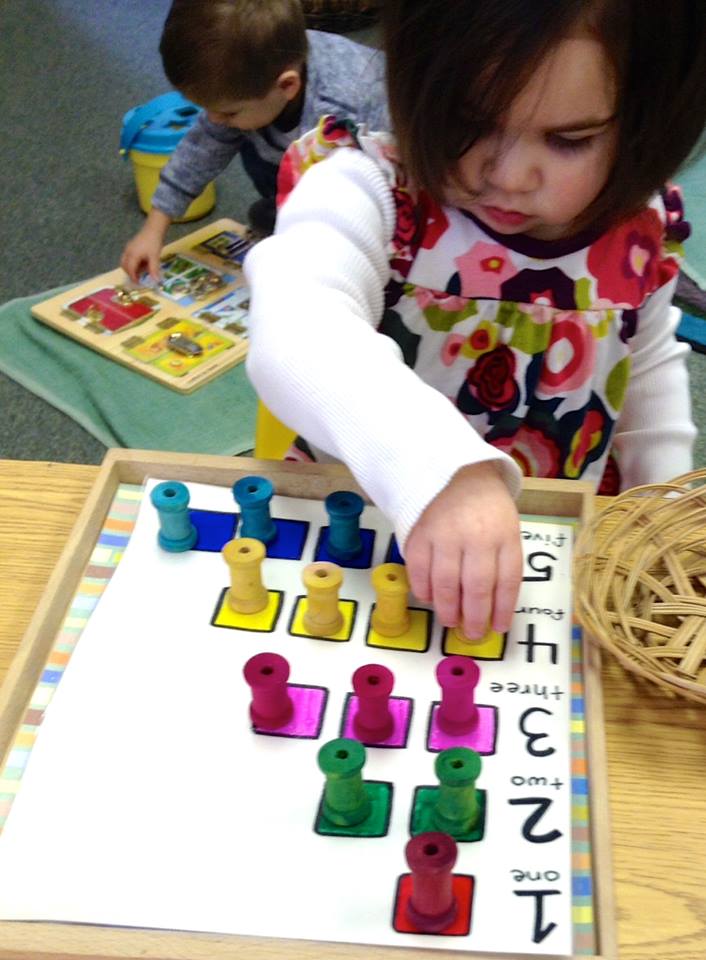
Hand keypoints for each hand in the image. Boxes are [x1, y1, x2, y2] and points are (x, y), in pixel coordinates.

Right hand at [120, 209, 170, 282]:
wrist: (154, 228)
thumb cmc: (154, 242)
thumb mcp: (154, 257)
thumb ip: (154, 269)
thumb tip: (156, 281)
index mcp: (132, 255)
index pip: (130, 269)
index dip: (133, 277)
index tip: (138, 283)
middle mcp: (128, 251)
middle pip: (124, 265)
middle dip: (130, 273)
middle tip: (138, 278)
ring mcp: (128, 248)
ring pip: (125, 261)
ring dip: (131, 268)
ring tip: (141, 270)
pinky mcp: (130, 245)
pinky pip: (128, 257)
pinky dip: (132, 262)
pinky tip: (142, 262)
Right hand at [404, 462, 521, 639]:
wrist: (455, 472)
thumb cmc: (485, 508)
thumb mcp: (506, 528)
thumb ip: (502, 562)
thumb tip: (493, 607)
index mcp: (504, 535)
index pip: (507, 580)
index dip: (502, 609)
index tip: (498, 627)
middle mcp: (476, 536)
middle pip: (477, 587)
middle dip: (474, 618)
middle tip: (471, 634)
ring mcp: (445, 534)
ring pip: (445, 583)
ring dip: (447, 609)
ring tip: (450, 621)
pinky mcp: (419, 534)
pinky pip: (419, 570)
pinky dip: (423, 590)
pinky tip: (429, 598)